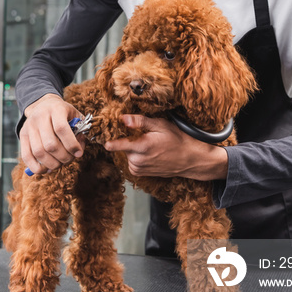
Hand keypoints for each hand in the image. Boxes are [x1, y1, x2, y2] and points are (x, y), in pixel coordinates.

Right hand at [20, 93, 85, 174]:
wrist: (43, 104)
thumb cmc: (63, 113)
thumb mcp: (74, 115)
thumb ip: (81, 130)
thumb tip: (79, 149)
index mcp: (56, 109)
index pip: (61, 129)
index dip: (71, 144)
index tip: (79, 153)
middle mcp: (40, 117)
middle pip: (50, 144)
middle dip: (63, 157)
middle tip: (69, 159)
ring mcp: (29, 126)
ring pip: (39, 152)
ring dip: (52, 164)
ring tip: (60, 164)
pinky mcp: (22, 135)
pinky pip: (26, 156)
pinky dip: (36, 167)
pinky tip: (47, 169)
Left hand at [104, 115, 228, 180]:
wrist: (190, 159)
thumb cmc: (178, 140)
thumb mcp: (161, 125)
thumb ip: (140, 122)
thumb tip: (123, 118)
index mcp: (142, 147)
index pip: (115, 144)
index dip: (107, 137)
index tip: (101, 132)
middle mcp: (138, 161)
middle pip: (121, 146)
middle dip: (127, 138)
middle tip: (141, 133)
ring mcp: (139, 169)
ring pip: (126, 153)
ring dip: (132, 147)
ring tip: (149, 143)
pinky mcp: (140, 173)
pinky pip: (131, 161)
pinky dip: (136, 155)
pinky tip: (149, 151)